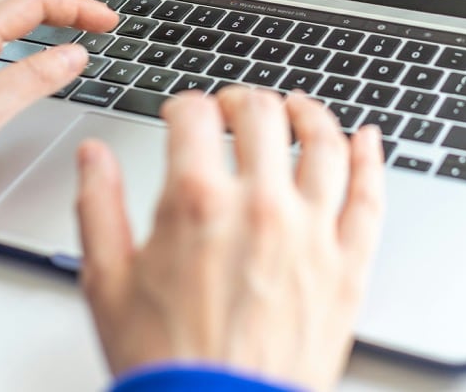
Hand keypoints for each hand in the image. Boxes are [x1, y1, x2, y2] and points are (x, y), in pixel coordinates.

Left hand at [0, 0, 117, 208]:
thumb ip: (31, 81)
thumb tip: (72, 55)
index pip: (35, 2)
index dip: (79, 7)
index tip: (109, 21)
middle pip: (16, 0)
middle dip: (62, 4)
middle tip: (95, 20)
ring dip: (35, 14)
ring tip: (63, 27)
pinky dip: (11, 32)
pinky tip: (10, 52)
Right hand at [77, 87, 384, 391]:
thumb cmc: (165, 364)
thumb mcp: (107, 284)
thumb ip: (98, 207)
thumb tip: (93, 157)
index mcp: (197, 203)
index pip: (196, 116)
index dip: (184, 105)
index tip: (182, 113)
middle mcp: (260, 206)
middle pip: (264, 116)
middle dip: (243, 101)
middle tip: (233, 108)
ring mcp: (312, 233)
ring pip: (325, 145)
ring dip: (311, 114)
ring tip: (299, 108)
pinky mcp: (348, 266)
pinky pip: (369, 197)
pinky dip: (371, 159)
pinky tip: (366, 139)